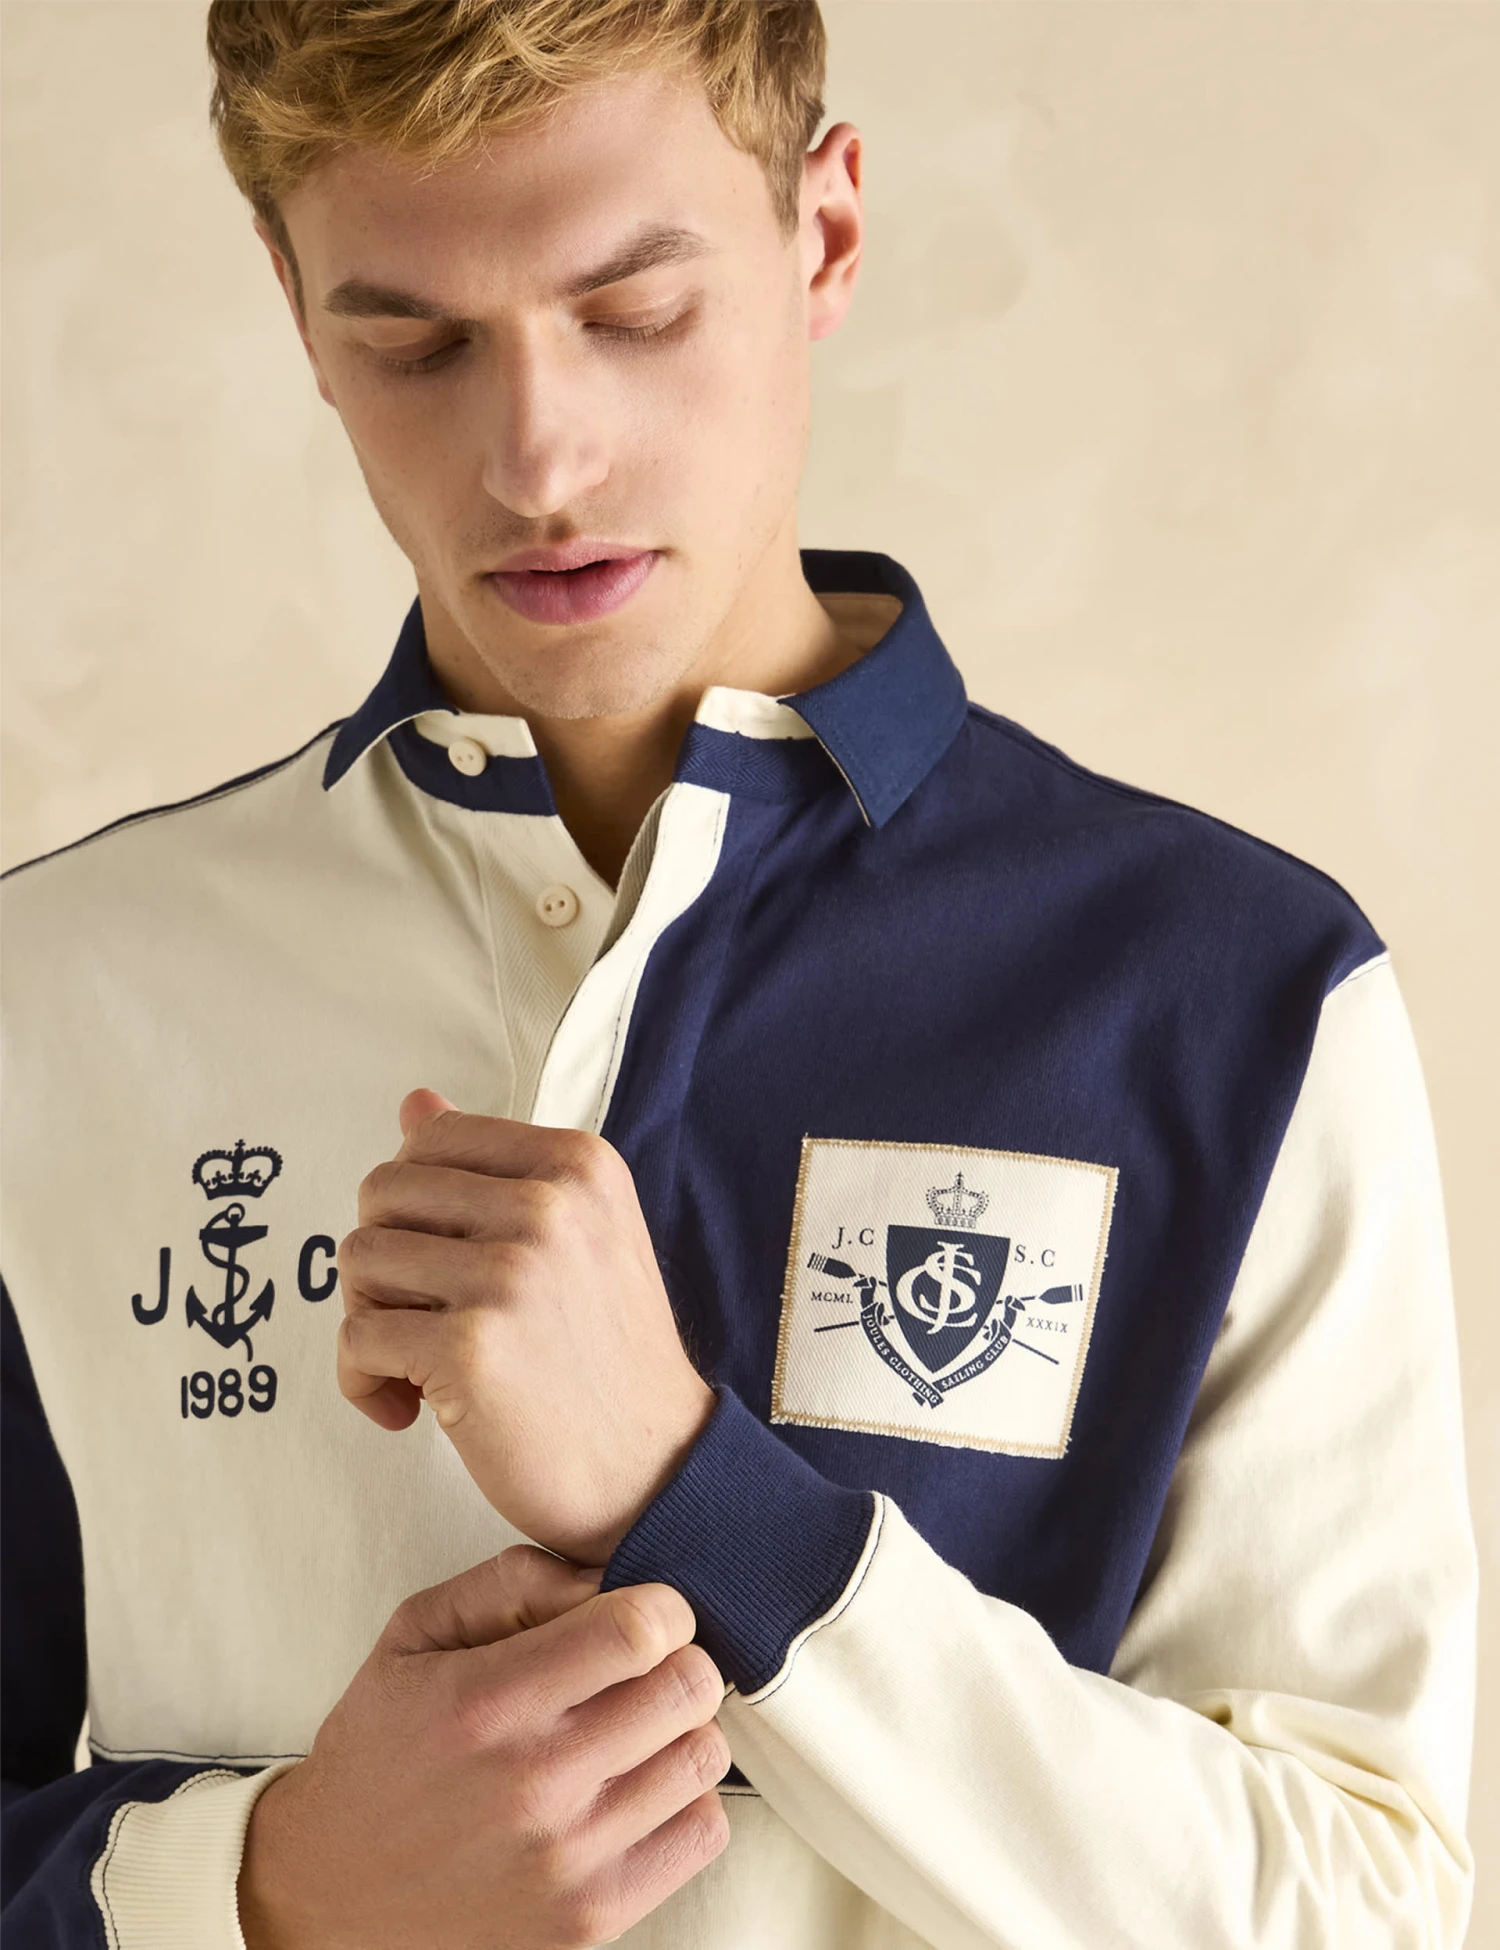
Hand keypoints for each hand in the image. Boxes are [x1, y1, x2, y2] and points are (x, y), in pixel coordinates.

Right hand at [238, 1546, 730, 1949]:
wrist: (330, 1885)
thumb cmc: (382, 1744)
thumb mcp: (418, 1631)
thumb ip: (514, 1581)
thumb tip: (609, 1577)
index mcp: (488, 1701)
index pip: (640, 1631)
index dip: (659, 1606)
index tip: (643, 1612)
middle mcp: (534, 1784)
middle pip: (688, 1687)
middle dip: (678, 1658)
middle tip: (642, 1667)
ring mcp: (568, 1860)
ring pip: (704, 1757)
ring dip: (681, 1729)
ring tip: (636, 1728)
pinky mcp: (590, 1917)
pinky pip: (702, 1834)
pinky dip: (684, 1800)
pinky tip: (636, 1786)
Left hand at [336, 1091, 716, 1563]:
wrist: (657, 1471)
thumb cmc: (605, 1359)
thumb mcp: (578, 1237)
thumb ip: (496, 1168)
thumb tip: (415, 1103)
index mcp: (577, 1164)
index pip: (428, 1140)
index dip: (413, 1208)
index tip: (443, 1266)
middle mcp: (549, 1205)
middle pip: (381, 1193)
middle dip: (383, 1261)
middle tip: (422, 1320)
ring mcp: (510, 1274)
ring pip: (359, 1260)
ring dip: (371, 1321)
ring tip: (419, 1365)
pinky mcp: (471, 1348)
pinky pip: (355, 1340)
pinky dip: (363, 1384)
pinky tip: (410, 1410)